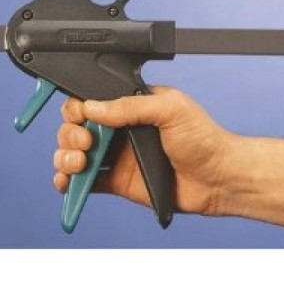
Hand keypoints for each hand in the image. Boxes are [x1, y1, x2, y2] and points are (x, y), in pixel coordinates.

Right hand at [53, 87, 234, 214]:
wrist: (219, 179)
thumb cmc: (204, 139)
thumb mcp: (170, 109)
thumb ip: (131, 105)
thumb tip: (93, 107)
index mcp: (132, 105)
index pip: (93, 101)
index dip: (79, 108)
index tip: (80, 117)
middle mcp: (121, 129)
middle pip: (77, 127)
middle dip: (70, 134)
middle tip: (86, 142)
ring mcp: (118, 156)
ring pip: (75, 153)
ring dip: (65, 157)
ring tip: (79, 162)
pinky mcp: (118, 181)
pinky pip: (86, 181)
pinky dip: (70, 182)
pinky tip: (68, 182)